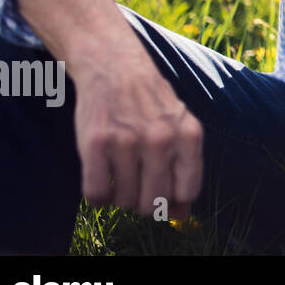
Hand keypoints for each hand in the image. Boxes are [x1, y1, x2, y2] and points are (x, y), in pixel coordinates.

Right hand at [74, 49, 203, 220]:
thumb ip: (185, 169)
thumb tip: (181, 216)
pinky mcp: (95, 143)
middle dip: (145, 205)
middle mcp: (161, 139)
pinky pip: (96, 193)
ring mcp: (127, 141)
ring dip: (120, 198)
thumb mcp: (180, 128)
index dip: (174, 202)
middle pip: (154, 203)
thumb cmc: (151, 105)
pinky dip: (97, 197)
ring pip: (124, 201)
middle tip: (137, 187)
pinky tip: (100, 178)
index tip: (163, 194)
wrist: (115, 68)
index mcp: (189, 135)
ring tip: (119, 176)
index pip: (187, 192)